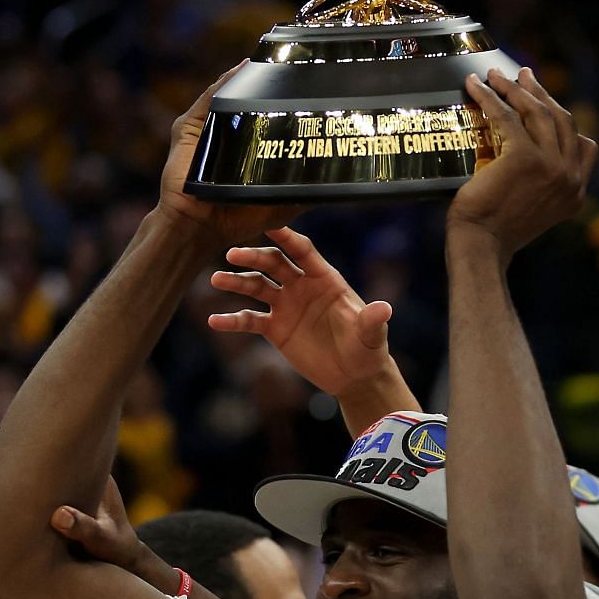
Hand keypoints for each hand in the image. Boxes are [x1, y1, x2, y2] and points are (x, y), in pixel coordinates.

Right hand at [0, 428, 158, 579]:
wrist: (118, 559)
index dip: (9, 439)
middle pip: (19, 453)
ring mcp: (48, 486)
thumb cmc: (115, 548)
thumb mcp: (106, 540)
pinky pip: (12, 494)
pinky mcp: (39, 504)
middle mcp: (60, 472)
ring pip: (11, 475)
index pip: (39, 440)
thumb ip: (88, 529)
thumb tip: (59, 516)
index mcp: (78, 468)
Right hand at [157, 66, 298, 246]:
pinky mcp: (190, 128)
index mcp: (251, 146)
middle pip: (250, 100)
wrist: (199, 228)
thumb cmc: (238, 219)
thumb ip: (304, 190)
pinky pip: (208, 99)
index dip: (287, 100)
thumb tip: (338, 181)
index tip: (310, 83)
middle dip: (268, 82)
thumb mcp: (281, 204)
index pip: (270, 116)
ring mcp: (209, 128)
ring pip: (230, 95)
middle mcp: (231, 133)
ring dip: (248, 78)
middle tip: (294, 63)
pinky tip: (242, 70)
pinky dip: (224, 83)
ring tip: (271, 60)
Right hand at [207, 227, 398, 398]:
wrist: (354, 375)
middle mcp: (301, 287)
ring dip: (237, 282)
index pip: (303, 251)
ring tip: (216, 279)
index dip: (287, 237)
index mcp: (325, 279)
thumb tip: (384, 309)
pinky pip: (250, 320)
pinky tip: (214, 321)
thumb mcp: (371, 335)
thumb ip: (372, 321)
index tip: (269, 223)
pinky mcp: (275, 329)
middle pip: (273, 264)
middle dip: (253, 257)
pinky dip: (232, 320)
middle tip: (232, 254)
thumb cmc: (368, 348)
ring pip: (256, 287)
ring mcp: (286, 306)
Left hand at [446, 68, 597, 255]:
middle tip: (523, 75)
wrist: (480, 246)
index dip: (564, 117)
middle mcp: (570, 178)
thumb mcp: (534, 209)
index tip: (545, 101)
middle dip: (541, 93)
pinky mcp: (524, 157)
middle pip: (561, 120)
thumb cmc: (495, 231)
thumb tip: (531, 153)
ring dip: (515, 89)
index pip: (583, 145)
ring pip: (536, 112)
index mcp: (576, 193)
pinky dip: (489, 97)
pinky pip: (505, 116)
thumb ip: (543, 184)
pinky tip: (475, 86)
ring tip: (496, 75)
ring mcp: (551, 166)